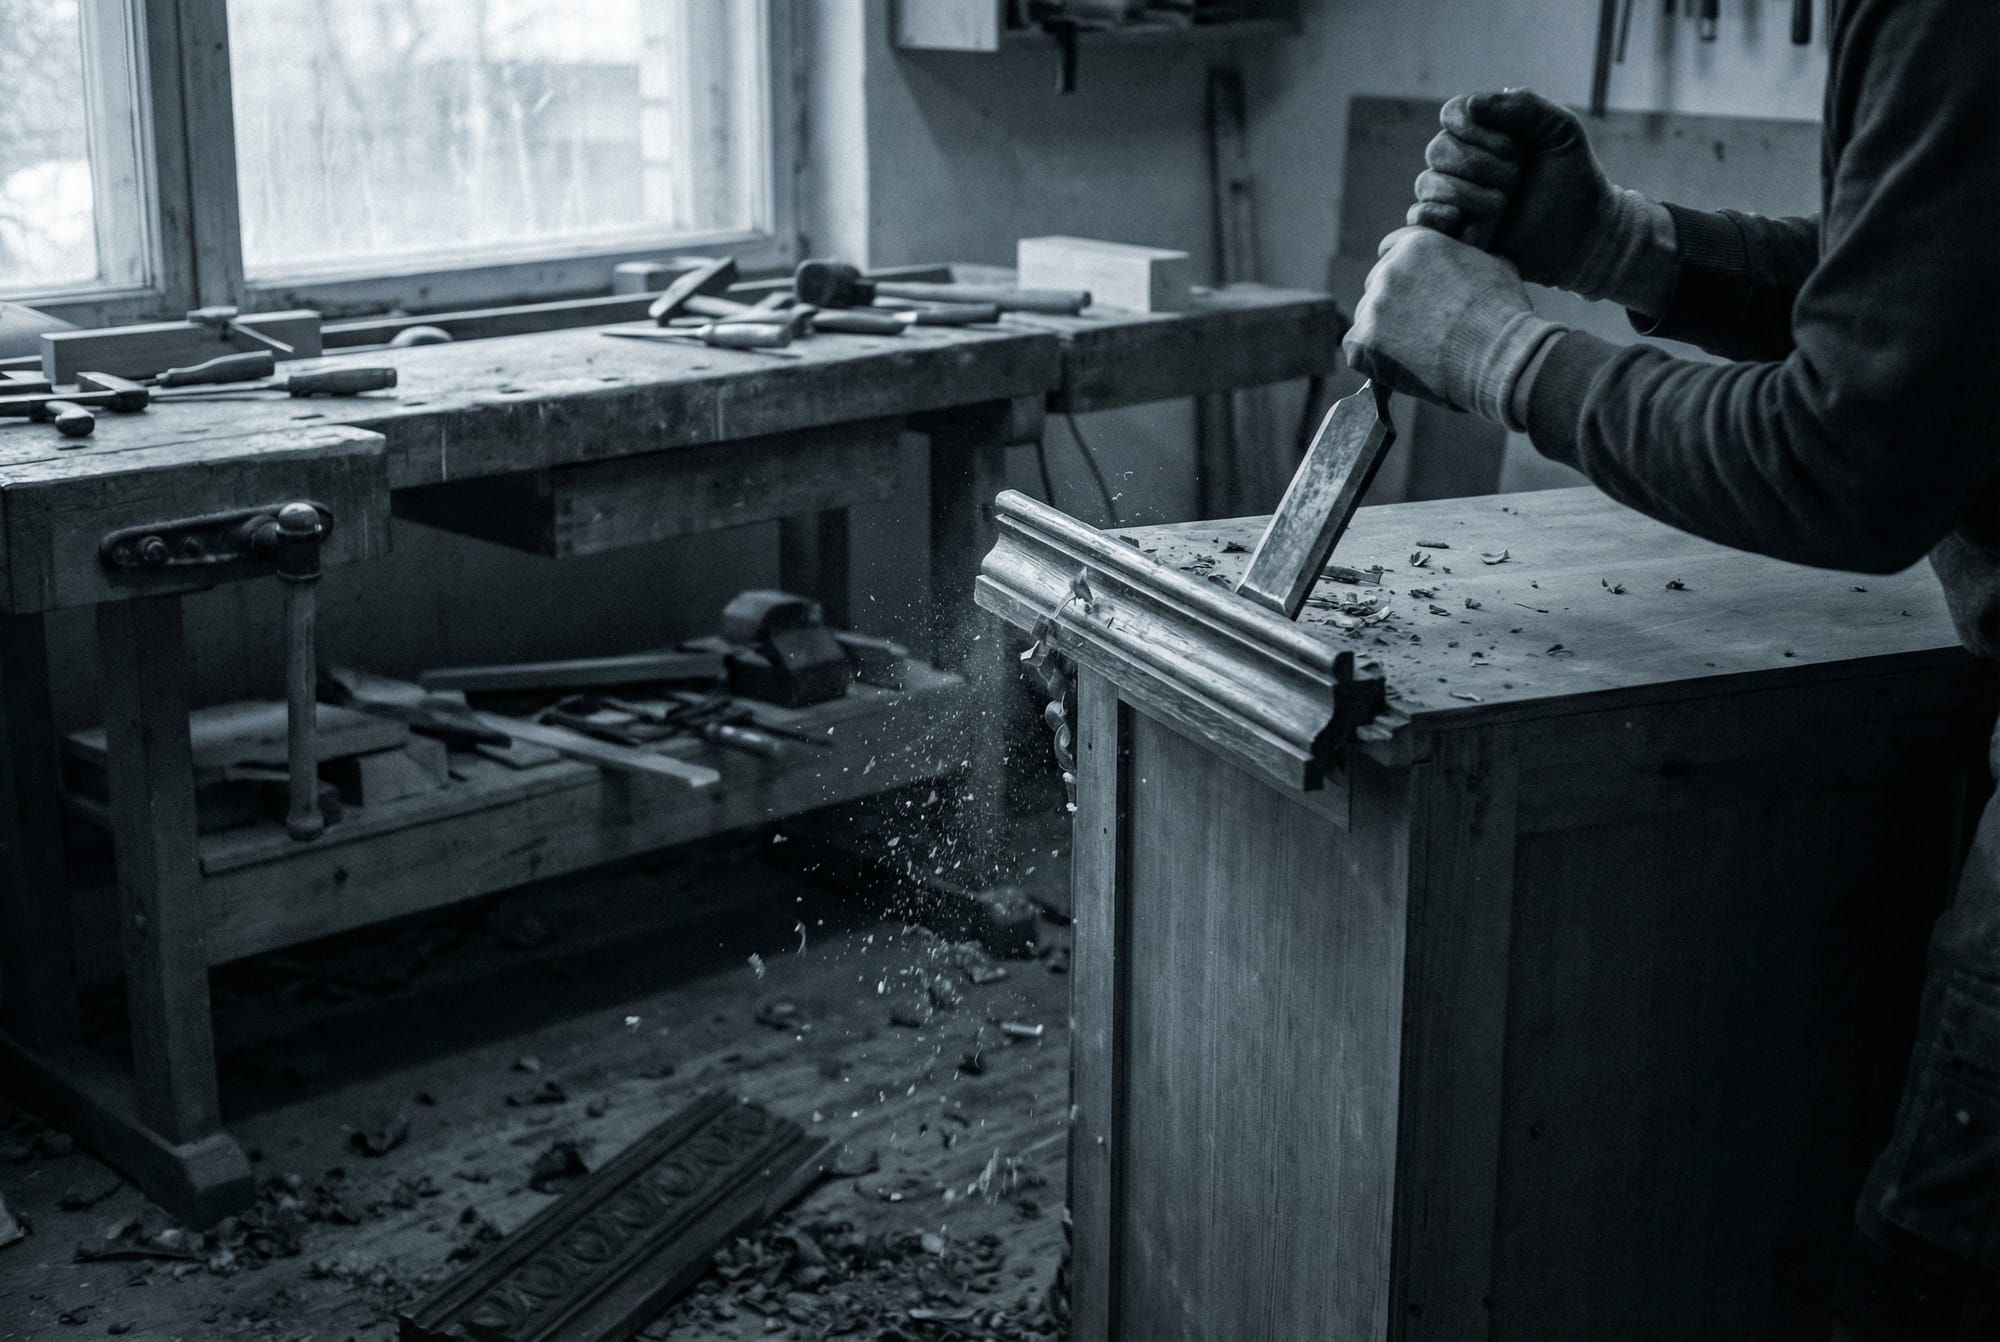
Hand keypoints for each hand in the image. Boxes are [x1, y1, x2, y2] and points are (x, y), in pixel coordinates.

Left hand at [1342, 227, 1562, 428]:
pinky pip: (1356, 349)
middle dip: (1394, 303)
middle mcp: (1388, 269)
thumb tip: (1468, 260)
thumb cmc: (1502, 312)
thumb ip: (1467, 257)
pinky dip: (1371, 359)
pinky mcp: (1363, 341)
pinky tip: (1398, 366)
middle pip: (1377, 285)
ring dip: (1384, 332)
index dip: (1405, 272)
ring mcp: (1373, 305)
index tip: (1412, 290)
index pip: (1392, 249)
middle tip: (1419, 327)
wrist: (1495, 354)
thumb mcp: (1494, 264)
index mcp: (1417, 244)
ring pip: (1367, 318)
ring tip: (1417, 352)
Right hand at [1408, 89, 1648, 302]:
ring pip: (1428, 183)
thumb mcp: (1561, 131)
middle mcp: (1462, 161)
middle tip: (1515, 178)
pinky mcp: (1450, 231)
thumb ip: (1525, 106)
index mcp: (1486, 131)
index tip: (1513, 146)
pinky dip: (1434, 216)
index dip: (1475, 127)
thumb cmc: (1573, 177)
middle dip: (1477, 163)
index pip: (1453, 114)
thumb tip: (1472, 105)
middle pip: (1438, 149)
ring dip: (1466, 192)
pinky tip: (1461, 220)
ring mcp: (1453, 196)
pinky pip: (1419, 218)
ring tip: (1502, 204)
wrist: (1581, 233)